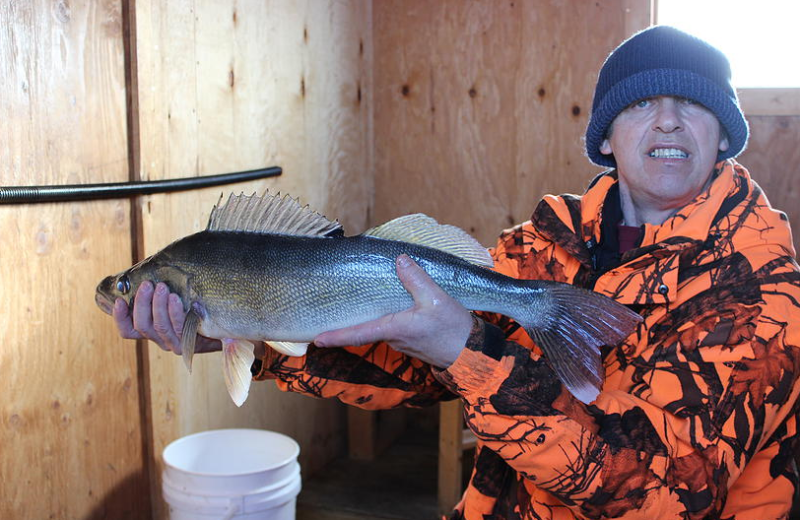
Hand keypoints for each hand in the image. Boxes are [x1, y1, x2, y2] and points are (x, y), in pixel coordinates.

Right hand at [112, 281, 221, 354]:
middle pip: (142, 326)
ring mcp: (175, 343)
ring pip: (159, 327)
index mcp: (152, 330)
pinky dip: (175, 312)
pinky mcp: (190, 344)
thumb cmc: (196, 304)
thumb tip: (147, 269)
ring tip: (162, 288)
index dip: (120, 318)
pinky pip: (179, 328)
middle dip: (142, 303)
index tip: (117, 301)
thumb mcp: (176, 297)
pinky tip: (176, 298)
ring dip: (158, 306)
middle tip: (147, 284)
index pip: (128, 330)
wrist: (224, 323)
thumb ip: (160, 291)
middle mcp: (160, 339)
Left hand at [313, 254, 472, 367]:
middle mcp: (392, 337)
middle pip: (364, 328)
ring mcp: (401, 340)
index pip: (357, 334)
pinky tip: (386, 303)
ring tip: (353, 300)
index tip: (315, 339)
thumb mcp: (435, 300)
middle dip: (345, 323)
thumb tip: (399, 260)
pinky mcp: (410, 339)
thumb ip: (416, 279)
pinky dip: (384, 315)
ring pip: (378, 325)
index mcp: (393, 329)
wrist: (471, 354)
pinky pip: (391, 326)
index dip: (335, 336)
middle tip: (325, 314)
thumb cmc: (452, 330)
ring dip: (368, 316)